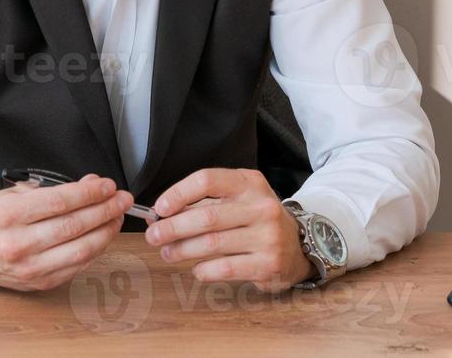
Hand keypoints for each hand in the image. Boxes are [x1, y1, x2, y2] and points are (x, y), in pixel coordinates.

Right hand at [0, 173, 132, 290]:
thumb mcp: (13, 194)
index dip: (89, 193)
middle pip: (73, 225)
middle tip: (121, 199)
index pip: (59, 202)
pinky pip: (76, 266)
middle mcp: (18, 243)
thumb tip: (91, 185)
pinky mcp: (39, 283)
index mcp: (9, 215)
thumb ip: (53, 189)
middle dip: (104, 210)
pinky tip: (103, 236)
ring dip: (105, 232)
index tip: (107, 186)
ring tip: (117, 217)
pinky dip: (95, 250)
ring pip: (80, 250)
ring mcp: (30, 267)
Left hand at [144, 168, 313, 292]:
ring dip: (182, 250)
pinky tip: (195, 269)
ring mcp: (268, 236)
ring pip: (212, 244)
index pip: (207, 180)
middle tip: (153, 236)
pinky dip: (204, 270)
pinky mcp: (269, 264)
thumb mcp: (237, 200)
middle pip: (206, 216)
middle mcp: (261, 207)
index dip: (178, 193)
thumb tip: (160, 214)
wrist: (298, 247)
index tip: (160, 208)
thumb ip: (202, 203)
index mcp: (249, 183)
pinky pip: (226, 268)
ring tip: (167, 253)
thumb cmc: (256, 220)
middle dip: (173, 227)